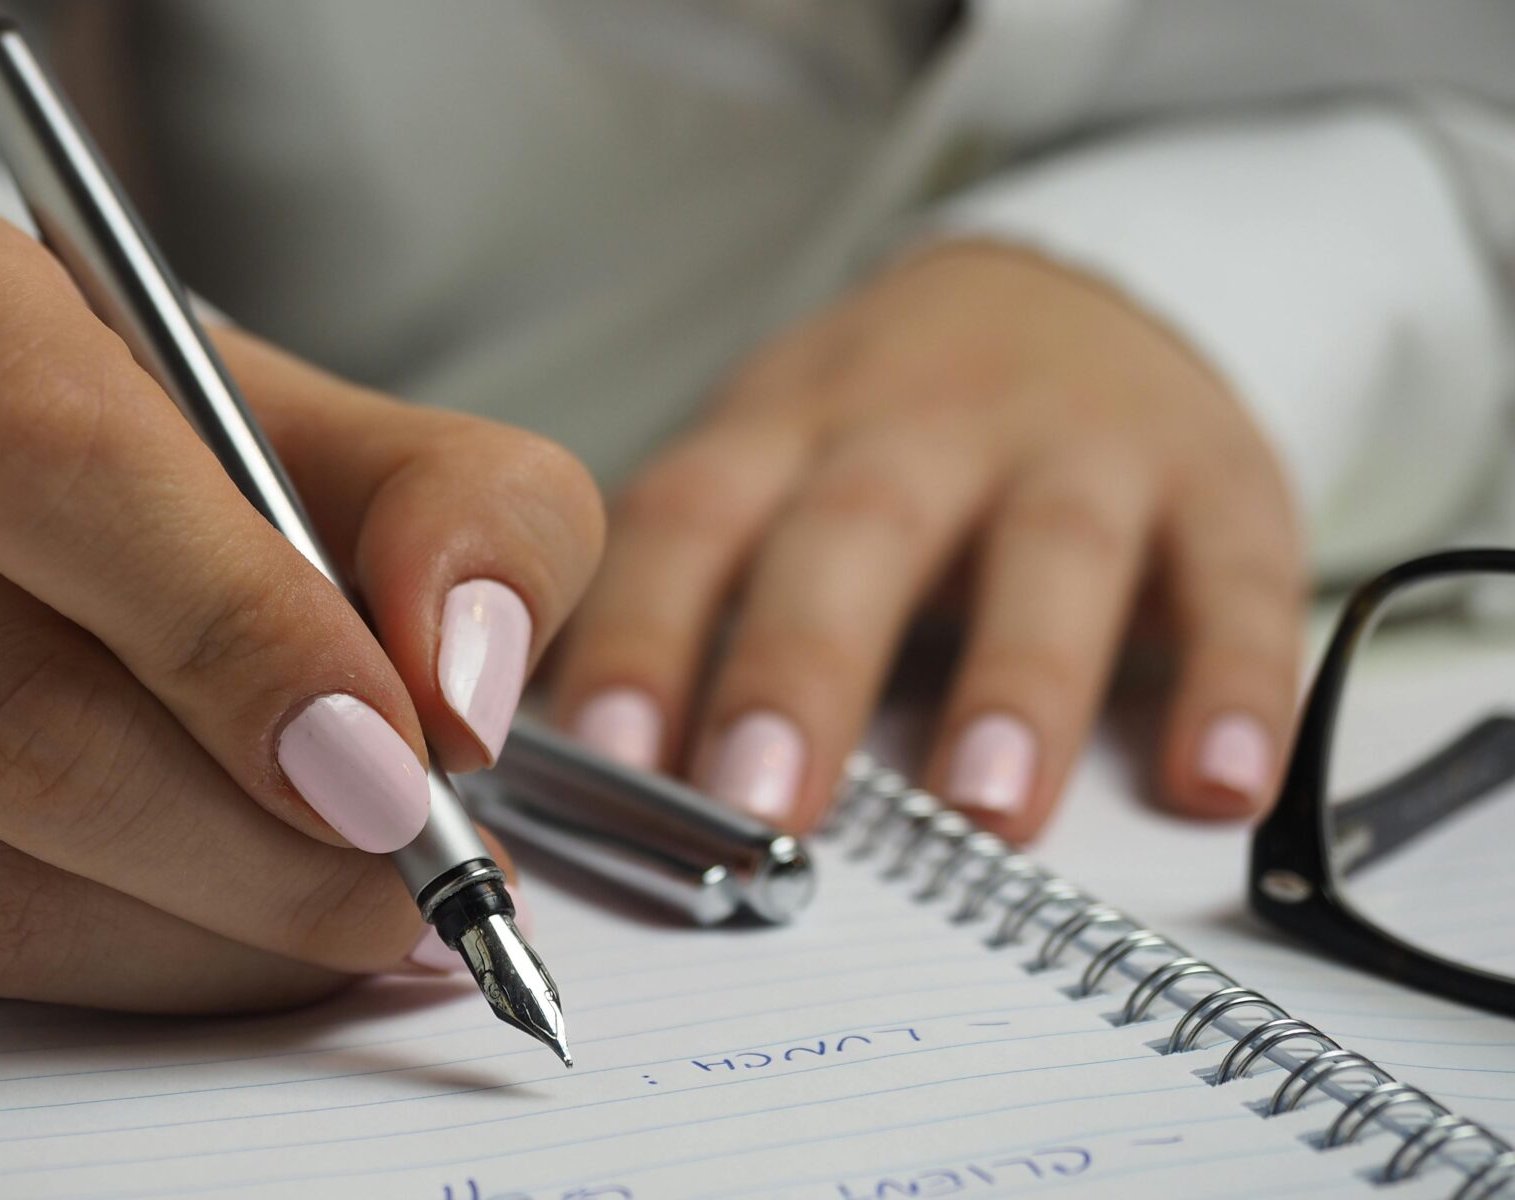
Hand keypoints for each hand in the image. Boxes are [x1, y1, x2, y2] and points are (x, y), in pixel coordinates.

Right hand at [0, 188, 602, 1010]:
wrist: (31, 513)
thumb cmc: (197, 457)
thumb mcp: (369, 433)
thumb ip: (472, 516)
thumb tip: (460, 688)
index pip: (44, 462)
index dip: (234, 629)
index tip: (395, 757)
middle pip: (2, 704)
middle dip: (254, 834)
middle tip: (417, 873)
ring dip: (215, 931)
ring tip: (365, 910)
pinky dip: (138, 973)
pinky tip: (243, 928)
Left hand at [552, 240, 1302, 840]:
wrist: (1070, 292)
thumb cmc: (883, 430)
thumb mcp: (768, 467)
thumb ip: (686, 596)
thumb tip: (575, 769)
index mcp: (786, 431)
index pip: (691, 522)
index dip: (642, 632)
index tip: (606, 756)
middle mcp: (923, 426)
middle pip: (855, 532)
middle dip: (803, 667)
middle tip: (763, 802)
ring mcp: (1078, 446)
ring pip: (1049, 552)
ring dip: (1019, 681)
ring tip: (986, 810)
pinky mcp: (1217, 482)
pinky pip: (1237, 579)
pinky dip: (1237, 680)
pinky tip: (1218, 782)